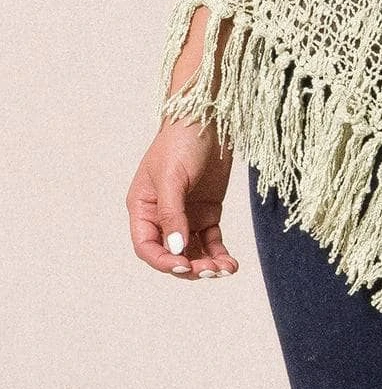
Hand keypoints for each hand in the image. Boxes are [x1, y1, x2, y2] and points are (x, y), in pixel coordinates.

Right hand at [127, 117, 239, 279]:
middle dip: (189, 266)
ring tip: (225, 270)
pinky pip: (211, 240)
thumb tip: (176, 250)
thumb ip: (172, 214)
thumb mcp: (172, 177)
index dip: (163, 260)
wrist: (208, 117)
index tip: (183, 265)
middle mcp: (163, 216)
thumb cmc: (181, 141)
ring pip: (193, 251)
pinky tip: (231, 264)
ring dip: (206, 264)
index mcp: (143, 208)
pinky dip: (219, 253)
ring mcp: (187, 214)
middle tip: (210, 271)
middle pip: (172, 253)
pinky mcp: (208, 211)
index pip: (147, 246)